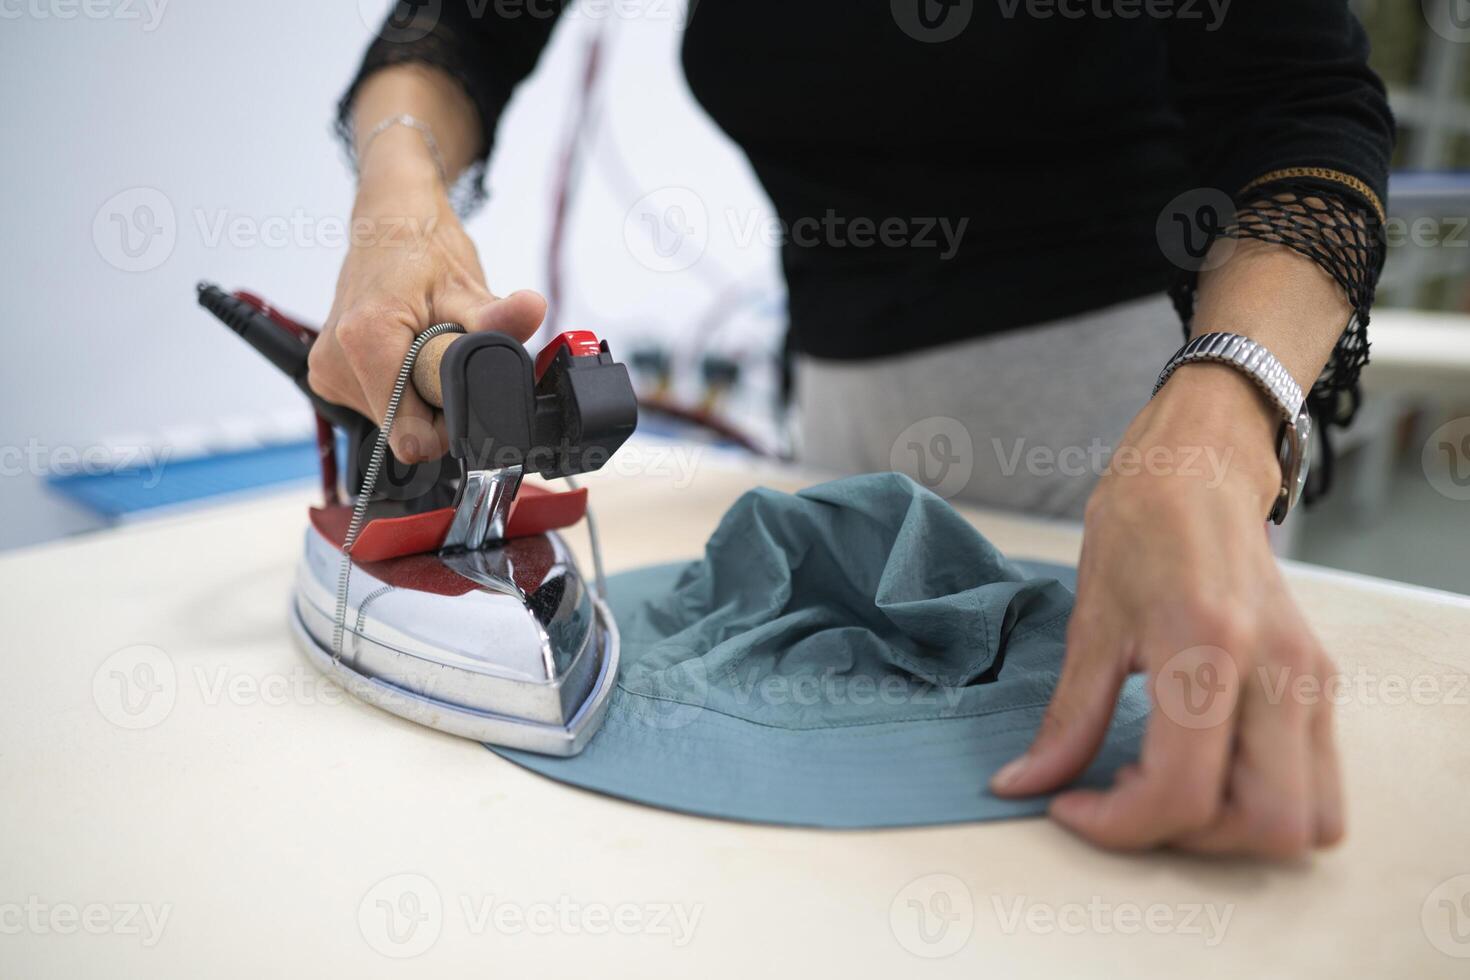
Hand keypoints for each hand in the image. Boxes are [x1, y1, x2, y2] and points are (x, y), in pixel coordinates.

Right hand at [307, 126, 546, 462]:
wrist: (389, 226)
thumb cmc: (423, 252)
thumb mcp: (467, 286)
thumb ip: (497, 316)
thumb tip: (532, 310)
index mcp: (363, 342)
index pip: (411, 434)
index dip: (449, 421)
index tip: (462, 383)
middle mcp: (335, 364)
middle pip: (403, 429)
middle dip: (435, 404)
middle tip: (444, 353)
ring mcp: (327, 373)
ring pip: (392, 421)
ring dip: (419, 395)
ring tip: (423, 346)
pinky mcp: (328, 375)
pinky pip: (378, 406)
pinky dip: (401, 388)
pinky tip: (406, 351)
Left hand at [990, 365, 1343, 858]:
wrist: (1199, 469)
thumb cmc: (1140, 526)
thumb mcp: (1090, 624)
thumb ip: (1065, 719)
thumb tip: (1023, 785)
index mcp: (1207, 646)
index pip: (1182, 791)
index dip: (1118, 824)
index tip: (1071, 806)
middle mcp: (1278, 670)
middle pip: (1263, 823)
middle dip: (1187, 838)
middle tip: (1125, 799)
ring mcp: (1311, 679)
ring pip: (1306, 818)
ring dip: (1232, 828)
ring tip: (1163, 785)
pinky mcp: (1323, 683)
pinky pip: (1317, 784)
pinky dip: (1259, 800)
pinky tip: (1197, 764)